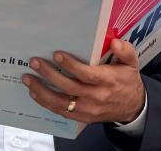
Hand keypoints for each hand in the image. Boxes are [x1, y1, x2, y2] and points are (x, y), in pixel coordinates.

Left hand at [22, 39, 144, 123]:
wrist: (132, 107)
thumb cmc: (127, 81)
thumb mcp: (131, 63)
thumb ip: (125, 51)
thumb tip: (115, 42)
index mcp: (107, 81)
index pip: (86, 74)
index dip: (71, 65)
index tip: (56, 55)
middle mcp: (96, 97)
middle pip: (69, 87)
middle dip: (49, 74)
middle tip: (35, 62)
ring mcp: (88, 109)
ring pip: (61, 102)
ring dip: (41, 91)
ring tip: (27, 78)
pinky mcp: (82, 117)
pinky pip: (61, 111)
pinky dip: (46, 103)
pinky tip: (34, 92)